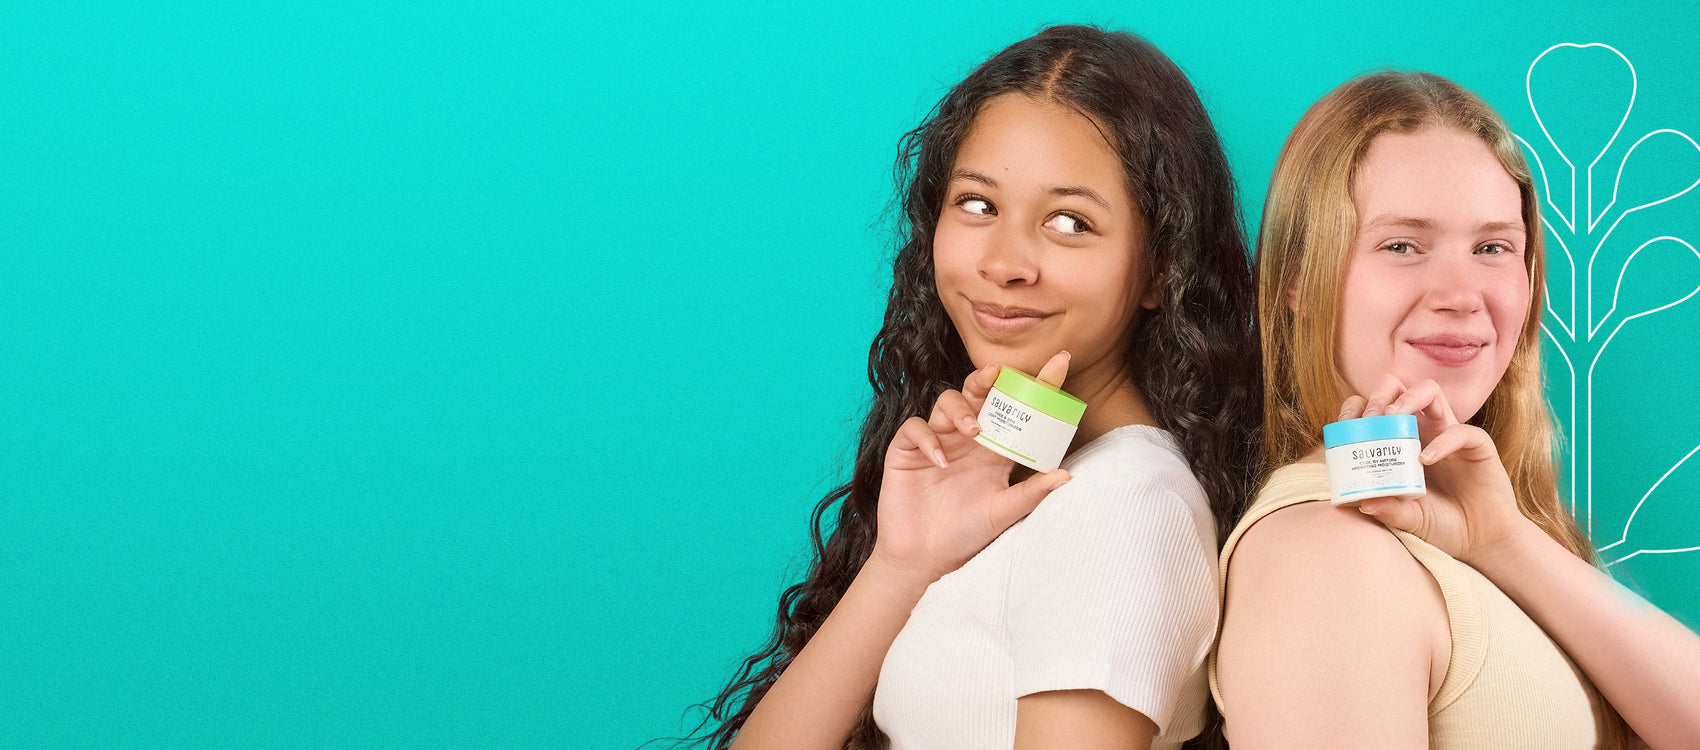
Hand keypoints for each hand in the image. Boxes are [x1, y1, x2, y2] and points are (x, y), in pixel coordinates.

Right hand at [870, 352, 1073, 584]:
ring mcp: (936, 441)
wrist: (925, 560)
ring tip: (972, 431)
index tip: (1059, 363)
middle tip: (998, 375)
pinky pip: (915, 428)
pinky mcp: (906, 450)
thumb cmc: (965, 534)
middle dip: (987, 378)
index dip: (1036, 384)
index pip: (1017, 409)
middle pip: (977, 393)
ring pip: (946, 402)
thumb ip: (1031, 493)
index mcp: (994, 448)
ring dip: (960, 409)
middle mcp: (966, 439)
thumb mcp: (1003, 512)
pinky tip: (940, 460)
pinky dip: (928, 438)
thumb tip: (1067, 475)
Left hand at [1347, 375, 1530, 564]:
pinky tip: (1426, 459)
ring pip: (1429, 392)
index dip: (1358, 408)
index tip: (1346, 423)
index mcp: (1399, 441)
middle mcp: (1423, 431)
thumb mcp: (1409, 519)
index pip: (1375, 409)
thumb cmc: (1442, 524)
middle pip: (1399, 388)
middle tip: (1370, 417)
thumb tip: (1363, 503)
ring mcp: (1449, 434)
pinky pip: (1461, 432)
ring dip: (1408, 399)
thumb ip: (1389, 511)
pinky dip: (1442, 442)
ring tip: (1392, 419)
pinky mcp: (1477, 446)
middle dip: (1380, 395)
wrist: (1480, 541)